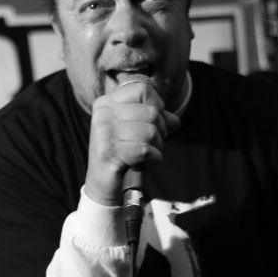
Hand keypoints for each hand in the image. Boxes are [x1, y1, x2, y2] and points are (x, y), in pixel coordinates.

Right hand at [84, 78, 177, 205]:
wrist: (103, 186)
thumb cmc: (123, 156)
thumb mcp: (138, 132)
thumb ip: (156, 121)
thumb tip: (175, 120)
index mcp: (107, 103)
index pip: (143, 89)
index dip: (157, 105)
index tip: (152, 123)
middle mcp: (102, 114)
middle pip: (151, 112)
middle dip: (160, 132)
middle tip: (150, 145)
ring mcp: (103, 133)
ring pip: (150, 131)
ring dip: (157, 147)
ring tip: (147, 156)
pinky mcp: (108, 153)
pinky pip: (145, 150)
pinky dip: (153, 159)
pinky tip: (145, 164)